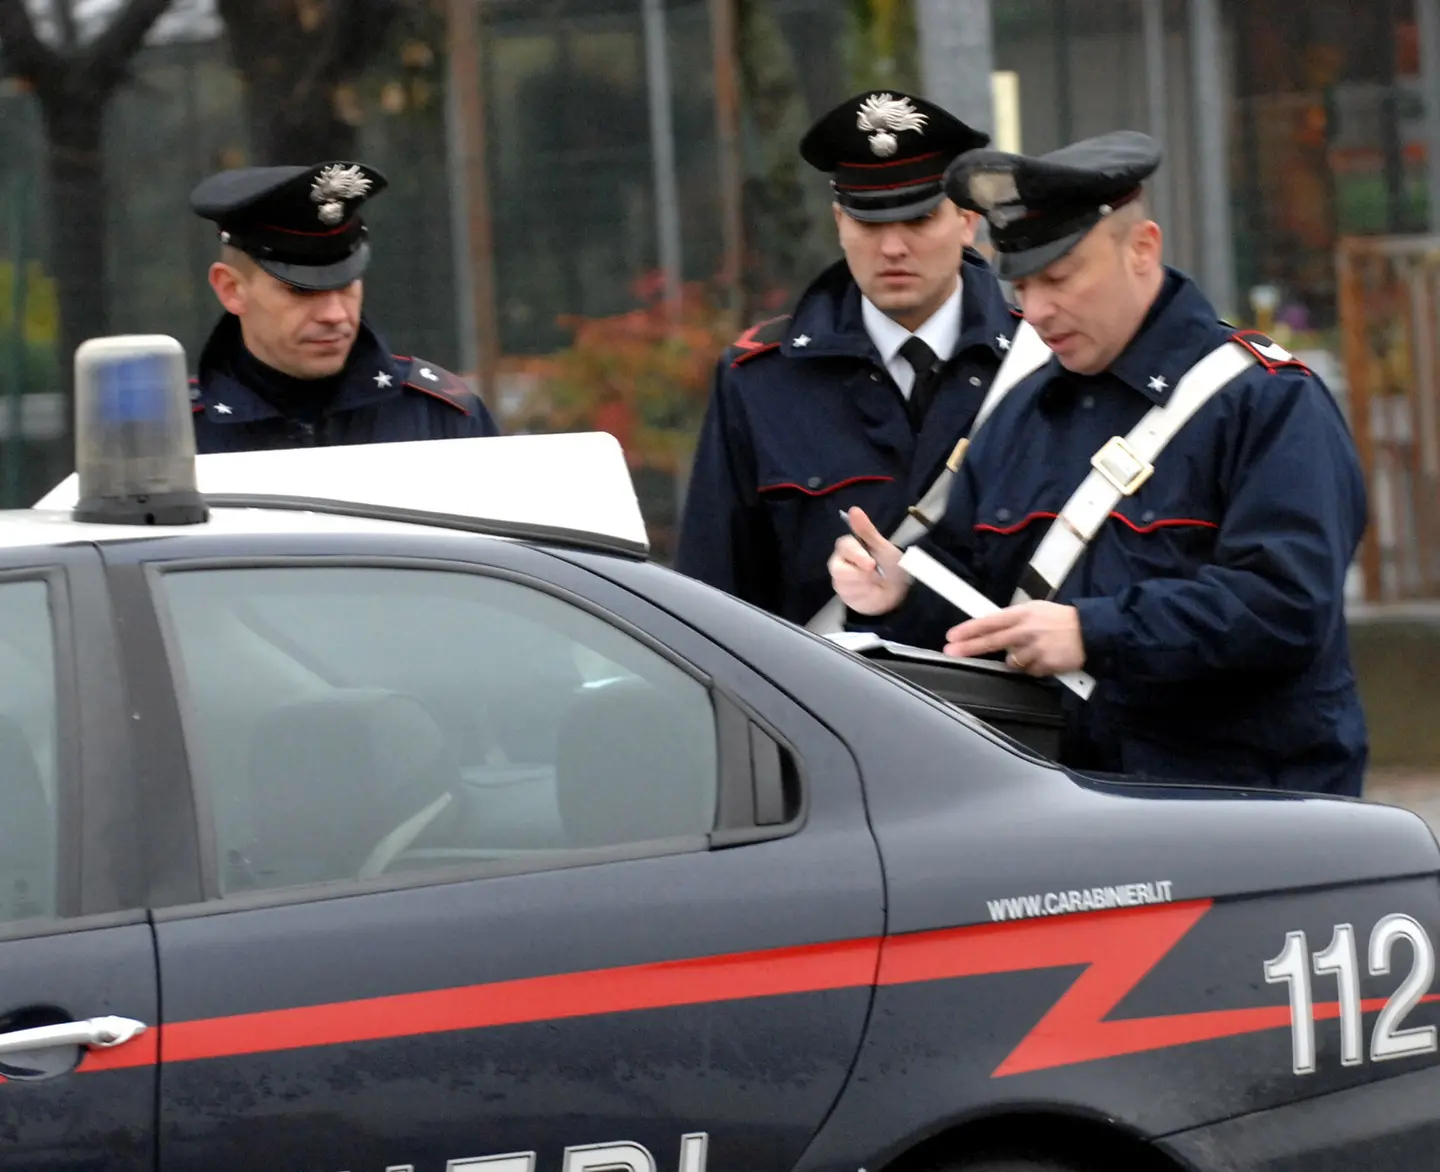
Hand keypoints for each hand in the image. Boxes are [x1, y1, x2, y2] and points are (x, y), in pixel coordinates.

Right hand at [827, 506, 909, 614]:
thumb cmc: (891, 565)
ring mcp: (840, 580)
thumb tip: (853, 509)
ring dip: (864, 585)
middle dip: (859, 574)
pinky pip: (849, 596)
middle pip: (837, 569)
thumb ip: (867, 531)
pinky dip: (864, 595)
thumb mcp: (883, 547)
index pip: (844, 546)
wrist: (899, 591)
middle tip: (876, 575)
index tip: (871, 564)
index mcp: (850, 547)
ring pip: (844, 584)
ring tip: (877, 583)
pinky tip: (872, 592)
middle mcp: (840, 562)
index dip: (857, 555)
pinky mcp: (844, 596)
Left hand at [944, 601, 1085, 675]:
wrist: (1092, 630)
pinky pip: (1030, 671)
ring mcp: (1035, 648)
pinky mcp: (1045, 664)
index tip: (953, 635)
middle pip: (992, 641)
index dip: (969, 629)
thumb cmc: (1061, 619)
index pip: (990, 621)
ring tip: (1034, 650)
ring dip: (1017, 660)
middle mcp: (1026, 630)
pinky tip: (1045, 658)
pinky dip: (1034, 668)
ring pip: (1011, 662)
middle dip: (969, 647)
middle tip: (952, 651)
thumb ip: (1013, 620)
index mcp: (1022, 614)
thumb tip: (991, 629)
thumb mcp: (1036, 610)